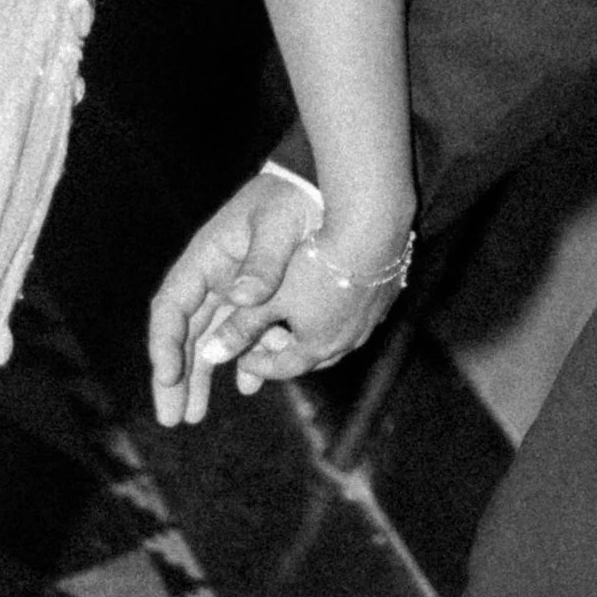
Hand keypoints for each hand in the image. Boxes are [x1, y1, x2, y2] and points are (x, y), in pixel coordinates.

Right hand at [147, 170, 319, 425]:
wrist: (327, 183)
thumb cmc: (298, 198)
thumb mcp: (279, 227)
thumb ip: (261, 265)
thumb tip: (240, 300)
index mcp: (207, 258)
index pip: (172, 308)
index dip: (165, 345)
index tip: (169, 377)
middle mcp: (214, 276)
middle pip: (184, 333)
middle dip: (175, 376)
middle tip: (171, 417)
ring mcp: (235, 286)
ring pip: (210, 338)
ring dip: (202, 375)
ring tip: (193, 414)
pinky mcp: (260, 294)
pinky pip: (244, 332)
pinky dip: (244, 358)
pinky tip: (247, 385)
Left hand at [203, 226, 406, 399]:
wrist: (371, 229)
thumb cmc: (313, 264)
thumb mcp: (269, 298)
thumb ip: (241, 327)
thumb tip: (211, 355)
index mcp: (316, 345)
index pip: (283, 367)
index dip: (259, 365)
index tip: (242, 358)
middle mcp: (347, 339)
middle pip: (313, 356)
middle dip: (289, 352)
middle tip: (269, 344)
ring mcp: (370, 318)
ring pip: (339, 335)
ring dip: (318, 333)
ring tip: (302, 322)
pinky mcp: (385, 294)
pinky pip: (359, 312)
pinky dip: (341, 311)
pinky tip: (336, 293)